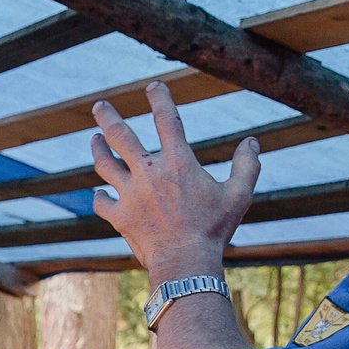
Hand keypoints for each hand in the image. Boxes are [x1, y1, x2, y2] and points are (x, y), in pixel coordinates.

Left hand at [89, 81, 261, 282]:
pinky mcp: (120, 216)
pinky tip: (99, 192)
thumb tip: (253, 142)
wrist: (186, 262)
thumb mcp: (239, 195)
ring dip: (98, 148)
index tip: (153, 86)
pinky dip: (99, 196)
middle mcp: (149, 172)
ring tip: (95, 139)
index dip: (159, 98)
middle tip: (100, 106)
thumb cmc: (214, 229)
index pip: (167, 119)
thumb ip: (247, 166)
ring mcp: (131, 194)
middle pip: (120, 135)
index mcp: (178, 162)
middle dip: (107, 117)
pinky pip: (102, 202)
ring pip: (105, 163)